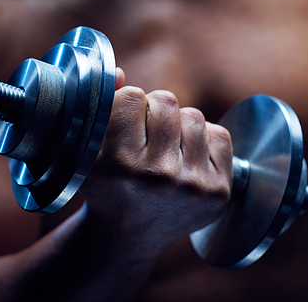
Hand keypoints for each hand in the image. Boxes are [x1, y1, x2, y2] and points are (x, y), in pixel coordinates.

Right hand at [80, 71, 232, 254]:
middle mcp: (158, 175)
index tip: (124, 123)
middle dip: (154, 112)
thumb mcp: (88, 152)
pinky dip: (203, 140)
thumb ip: (100, 108)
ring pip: (194, 115)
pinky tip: (186, 158)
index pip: (133, 96)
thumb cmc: (107, 186)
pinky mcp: (218, 191)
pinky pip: (219, 134)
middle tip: (146, 135)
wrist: (130, 234)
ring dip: (178, 126)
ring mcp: (192, 185)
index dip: (127, 105)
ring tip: (165, 148)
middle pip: (166, 101)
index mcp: (120, 163)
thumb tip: (120, 73)